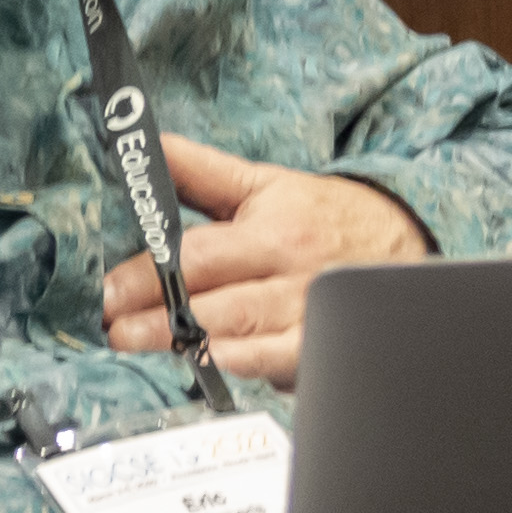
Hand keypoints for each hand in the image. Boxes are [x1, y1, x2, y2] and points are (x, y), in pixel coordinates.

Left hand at [97, 137, 430, 390]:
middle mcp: (292, 275)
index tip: (109, 292)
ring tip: (141, 347)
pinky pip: (279, 364)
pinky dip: (244, 366)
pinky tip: (211, 364)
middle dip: (157, 321)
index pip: (198, 255)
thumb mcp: (264, 184)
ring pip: (241, 337)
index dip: (149, 275)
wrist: (401, 240)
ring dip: (188, 345)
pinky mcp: (321, 348)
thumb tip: (149, 146)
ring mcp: (308, 316)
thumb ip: (200, 171)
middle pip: (214, 303)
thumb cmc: (322, 215)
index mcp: (272, 230)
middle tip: (114, 330)